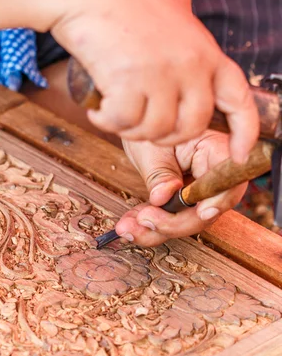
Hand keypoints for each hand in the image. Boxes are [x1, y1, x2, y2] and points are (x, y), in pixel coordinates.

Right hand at [52, 0, 257, 162]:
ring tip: (112, 113)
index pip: (239, 101)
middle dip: (165, 137)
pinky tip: (97, 110)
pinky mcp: (130, 79)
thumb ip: (185, 68)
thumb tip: (179, 113)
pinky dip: (107, 122)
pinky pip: (123, 123)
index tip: (238, 156)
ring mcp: (162, 73)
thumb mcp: (172, 33)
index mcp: (206, 53)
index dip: (244, 134)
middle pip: (191, 127)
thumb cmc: (125, 8)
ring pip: (155, 131)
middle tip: (140, 127)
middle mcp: (190, 65)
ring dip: (130, 130)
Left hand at [115, 133, 247, 246]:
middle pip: (207, 209)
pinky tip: (128, 227)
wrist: (137, 125)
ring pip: (186, 220)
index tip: (202, 212)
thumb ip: (159, 173)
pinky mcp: (181, 201)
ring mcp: (199, 190)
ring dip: (155, 230)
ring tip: (126, 228)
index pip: (227, 180)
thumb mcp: (151, 147)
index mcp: (216, 149)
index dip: (219, 200)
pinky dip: (148, 226)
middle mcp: (212, 173)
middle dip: (174, 223)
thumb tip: (164, 198)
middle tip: (144, 220)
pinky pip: (170, 219)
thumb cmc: (147, 126)